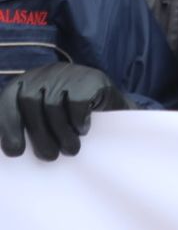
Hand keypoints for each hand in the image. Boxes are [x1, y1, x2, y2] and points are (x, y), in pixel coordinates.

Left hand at [0, 64, 127, 160]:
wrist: (114, 113)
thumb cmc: (71, 121)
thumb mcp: (43, 121)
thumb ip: (25, 126)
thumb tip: (10, 147)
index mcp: (28, 81)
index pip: (8, 99)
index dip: (9, 125)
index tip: (16, 152)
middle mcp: (46, 73)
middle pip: (30, 102)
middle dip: (38, 134)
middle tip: (49, 157)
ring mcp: (70, 73)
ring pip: (52, 104)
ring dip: (61, 133)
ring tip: (70, 150)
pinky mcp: (92, 78)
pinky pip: (77, 102)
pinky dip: (78, 121)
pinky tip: (83, 129)